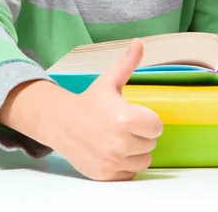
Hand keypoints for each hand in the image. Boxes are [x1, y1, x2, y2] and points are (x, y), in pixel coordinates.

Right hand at [49, 39, 162, 180]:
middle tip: (123, 126)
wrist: (61, 123)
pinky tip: (113, 152)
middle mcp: (119, 142)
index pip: (156, 127)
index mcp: (125, 118)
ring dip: (135, 151)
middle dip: (141, 134)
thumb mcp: (109, 81)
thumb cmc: (90, 101)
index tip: (135, 115)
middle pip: (151, 143)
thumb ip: (127, 63)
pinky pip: (130, 172)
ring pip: (144, 160)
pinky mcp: (106, 175)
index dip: (148, 120)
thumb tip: (139, 42)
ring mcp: (112, 161)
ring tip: (119, 138)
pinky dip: (125, 164)